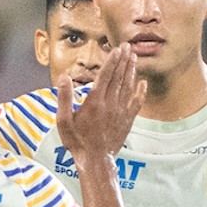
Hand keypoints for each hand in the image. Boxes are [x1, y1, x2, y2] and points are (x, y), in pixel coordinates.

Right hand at [57, 43, 145, 164]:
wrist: (95, 160)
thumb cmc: (77, 141)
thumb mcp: (63, 120)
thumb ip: (64, 98)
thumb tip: (64, 77)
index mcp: (94, 101)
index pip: (106, 75)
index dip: (113, 61)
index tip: (118, 49)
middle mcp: (110, 104)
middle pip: (119, 77)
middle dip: (124, 60)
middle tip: (128, 47)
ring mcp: (120, 112)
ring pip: (128, 86)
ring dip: (131, 71)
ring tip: (134, 58)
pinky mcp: (127, 120)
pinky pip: (136, 103)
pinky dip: (141, 92)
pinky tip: (143, 83)